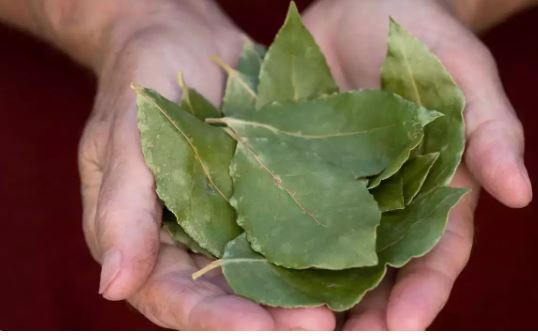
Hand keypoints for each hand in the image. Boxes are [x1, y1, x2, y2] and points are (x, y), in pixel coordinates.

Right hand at [78, 0, 337, 329]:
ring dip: (303, 292)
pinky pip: (291, 228)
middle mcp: (192, 242)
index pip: (174, 297)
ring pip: (266, 271)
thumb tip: (113, 286)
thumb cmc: (140, 82)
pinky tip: (352, 259)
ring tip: (344, 307)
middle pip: (229, 296)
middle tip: (317, 324)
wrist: (181, 40)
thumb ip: (121, 211)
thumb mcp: (122, 139)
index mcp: (145, 241)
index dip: (213, 318)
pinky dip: (318, 248)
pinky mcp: (266, 196)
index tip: (255, 330)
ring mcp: (232, 221)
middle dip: (271, 316)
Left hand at [304, 0, 531, 329]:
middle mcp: (384, 199)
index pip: (434, 254)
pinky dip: (276, 242)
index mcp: (432, 188)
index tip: (405, 326)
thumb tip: (519, 194)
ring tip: (295, 323)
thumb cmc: (422, 36)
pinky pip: (286, 209)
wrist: (363, 7)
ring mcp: (339, 187)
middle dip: (363, 309)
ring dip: (314, 289)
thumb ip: (493, 130)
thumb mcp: (464, 73)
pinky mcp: (298, 167)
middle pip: (378, 268)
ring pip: (329, 251)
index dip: (424, 291)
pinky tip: (257, 267)